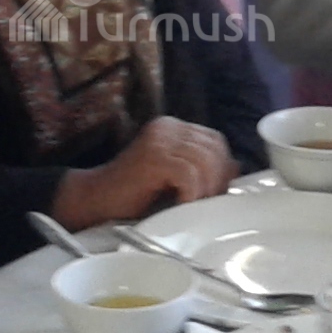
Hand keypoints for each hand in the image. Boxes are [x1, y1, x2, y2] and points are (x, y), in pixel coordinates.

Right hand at [50, 117, 235, 227]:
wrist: (95, 199)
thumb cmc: (135, 194)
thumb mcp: (176, 178)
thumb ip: (203, 169)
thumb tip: (236, 170)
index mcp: (174, 128)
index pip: (215, 141)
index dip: (222, 168)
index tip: (215, 193)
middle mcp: (168, 127)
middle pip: (214, 149)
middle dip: (217, 180)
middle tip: (205, 203)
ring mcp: (160, 140)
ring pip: (205, 161)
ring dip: (205, 189)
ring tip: (192, 206)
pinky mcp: (153, 157)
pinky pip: (189, 174)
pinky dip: (190, 193)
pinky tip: (180, 204)